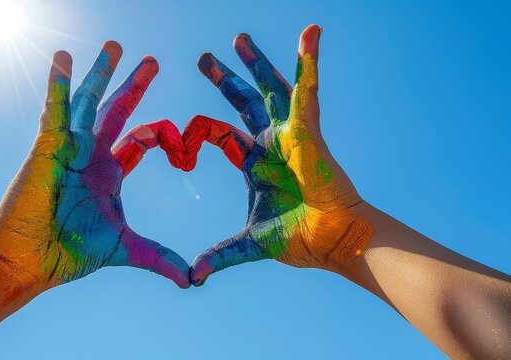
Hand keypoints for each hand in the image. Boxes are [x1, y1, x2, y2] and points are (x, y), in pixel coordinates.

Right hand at [0, 42, 188, 309]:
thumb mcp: (124, 248)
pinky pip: (55, 110)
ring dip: (100, 72)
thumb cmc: (68, 250)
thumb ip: (159, 257)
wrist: (30, 259)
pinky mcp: (47, 146)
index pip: (141, 138)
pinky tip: (63, 58)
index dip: (164, 136)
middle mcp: (92, 153)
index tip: (184, 149)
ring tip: (114, 45)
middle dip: (135, 85)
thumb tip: (192, 280)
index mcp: (110, 171)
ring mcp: (70, 147)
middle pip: (117, 110)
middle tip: (153, 61)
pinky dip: (58, 84)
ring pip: (88, 101)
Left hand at [181, 25, 373, 284]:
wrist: (332, 240)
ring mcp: (289, 134)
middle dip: (223, 79)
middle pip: (243, 101)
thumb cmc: (299, 238)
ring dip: (256, 63)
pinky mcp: (309, 132)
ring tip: (239, 38)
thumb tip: (193, 278)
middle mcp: (270, 143)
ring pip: (270, 89)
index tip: (178, 146)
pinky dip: (308, 64)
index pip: (219, 133)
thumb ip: (221, 255)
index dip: (197, 133)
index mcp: (253, 162)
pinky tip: (310, 34)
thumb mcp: (250, 243)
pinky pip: (307, 92)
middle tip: (204, 58)